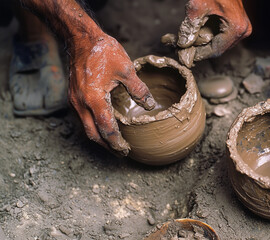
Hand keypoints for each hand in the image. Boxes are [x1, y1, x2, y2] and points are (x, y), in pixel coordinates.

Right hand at [68, 34, 154, 155]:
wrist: (81, 39)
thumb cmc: (103, 51)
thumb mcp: (126, 70)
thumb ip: (139, 90)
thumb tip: (151, 106)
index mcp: (94, 99)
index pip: (106, 129)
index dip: (117, 143)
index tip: (127, 150)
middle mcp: (81, 104)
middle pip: (93, 135)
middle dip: (107, 147)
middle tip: (122, 153)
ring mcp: (75, 101)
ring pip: (86, 128)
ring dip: (100, 138)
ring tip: (115, 144)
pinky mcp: (74, 97)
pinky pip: (83, 119)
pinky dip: (94, 127)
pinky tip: (105, 126)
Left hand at [177, 0, 251, 62]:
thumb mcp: (197, 6)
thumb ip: (189, 27)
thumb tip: (183, 44)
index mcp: (237, 28)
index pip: (216, 50)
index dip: (199, 54)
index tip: (184, 54)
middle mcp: (243, 31)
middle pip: (218, 48)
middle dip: (200, 48)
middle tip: (182, 48)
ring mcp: (243, 28)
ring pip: (220, 42)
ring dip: (204, 42)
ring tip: (187, 39)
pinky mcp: (239, 24)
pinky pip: (223, 35)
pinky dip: (209, 35)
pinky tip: (197, 33)